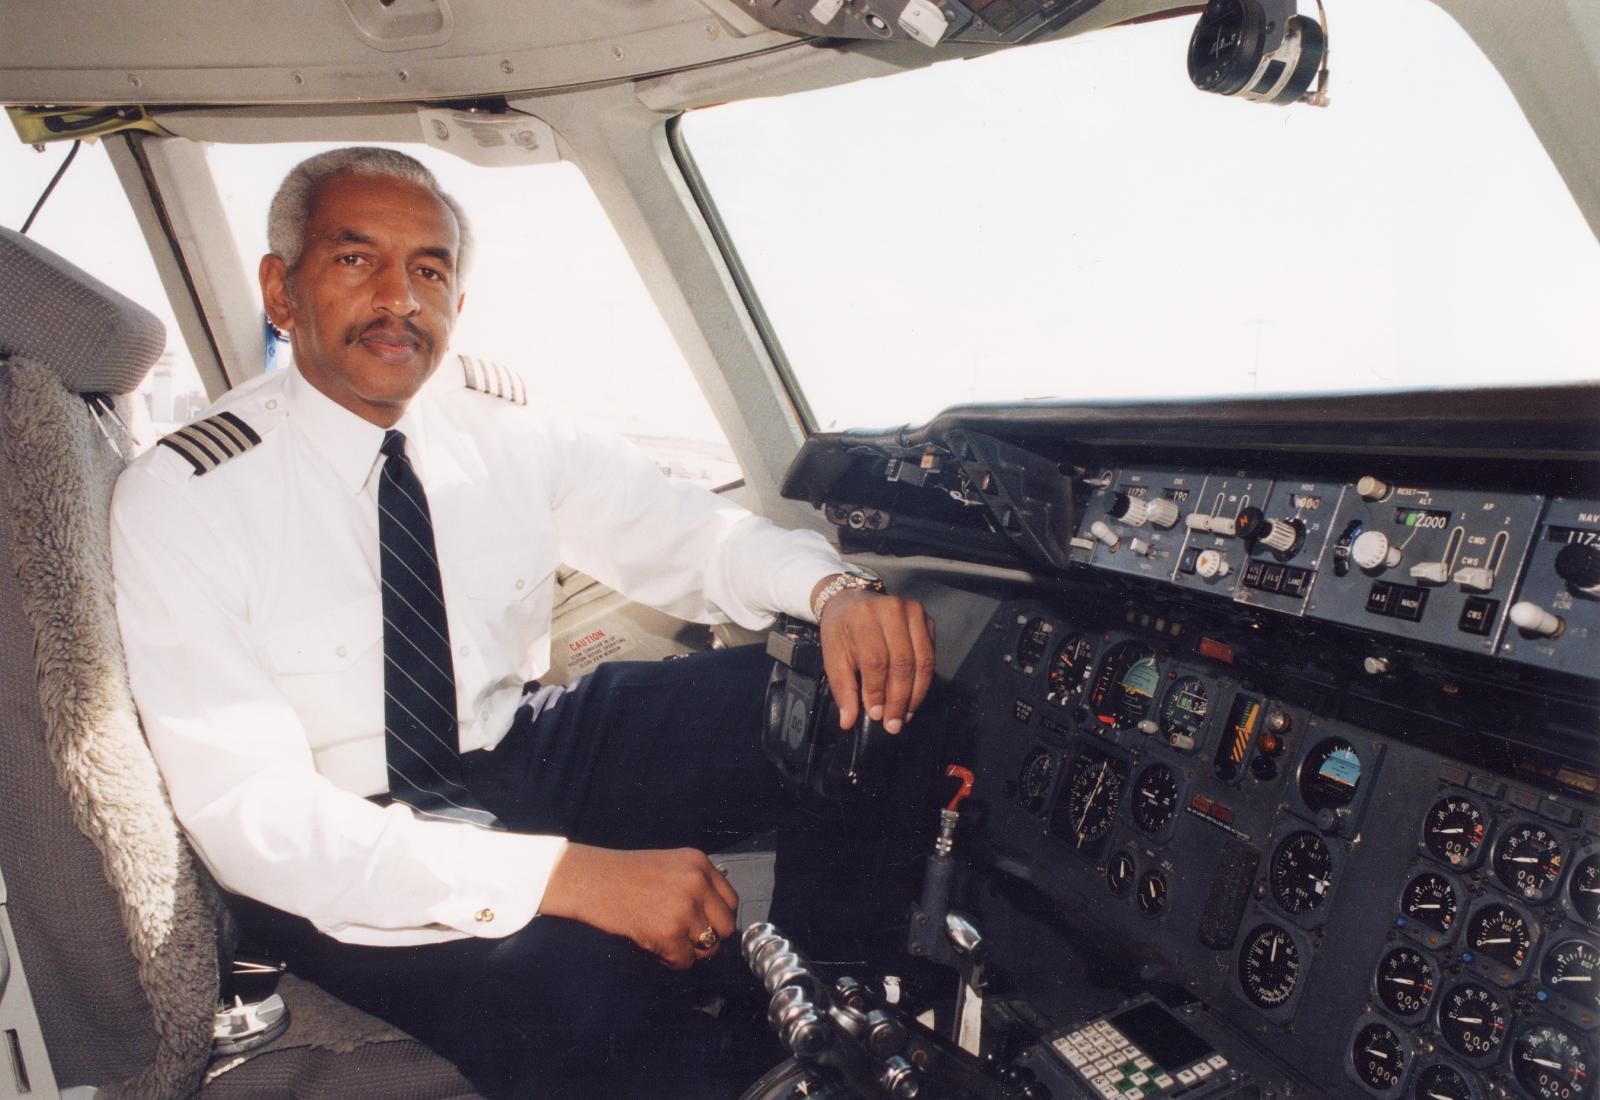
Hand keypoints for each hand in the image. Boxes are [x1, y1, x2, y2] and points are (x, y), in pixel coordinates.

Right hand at [539, 844, 738, 968]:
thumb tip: (714, 918)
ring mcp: (684, 908)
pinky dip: (670, 960)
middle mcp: (697, 883)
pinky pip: (684, 961)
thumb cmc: (622, 874)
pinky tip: (654, 946)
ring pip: (708, 947)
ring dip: (688, 950)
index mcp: (699, 863)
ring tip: (665, 940)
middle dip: (708, 938)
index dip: (718, 918)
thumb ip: (695, 884)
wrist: (590, 880)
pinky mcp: (669, 932)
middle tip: (685, 939)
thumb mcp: (670, 865)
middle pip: (726, 926)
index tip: (706, 926)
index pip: (731, 901)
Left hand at [814, 582, 935, 734]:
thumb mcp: (833, 657)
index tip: (876, 715)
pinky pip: (931, 655)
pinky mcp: (927, 619)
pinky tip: (913, 696)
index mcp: (863, 617)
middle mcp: (891, 610)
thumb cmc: (841, 630)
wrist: (852, 600)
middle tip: (894, 723)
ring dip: (916, 693)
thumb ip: (843, 689)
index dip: (878, 691)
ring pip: (923, 660)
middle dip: (899, 698)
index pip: (876, 660)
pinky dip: (924, 680)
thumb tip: (848, 721)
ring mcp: (913, 612)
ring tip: (906, 715)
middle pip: (903, 662)